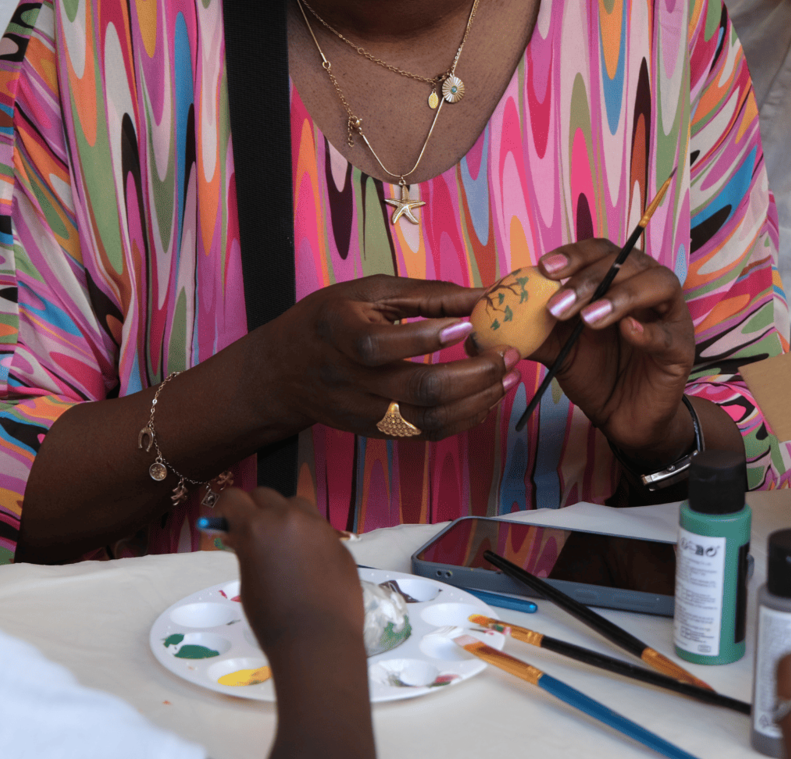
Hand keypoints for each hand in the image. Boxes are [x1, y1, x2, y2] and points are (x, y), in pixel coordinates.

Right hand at [215, 488, 363, 656]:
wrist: (319, 641)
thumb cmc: (274, 620)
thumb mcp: (248, 581)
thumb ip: (246, 550)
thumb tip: (242, 536)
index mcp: (258, 527)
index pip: (233, 498)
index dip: (226, 510)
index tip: (227, 523)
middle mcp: (289, 519)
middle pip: (265, 496)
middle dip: (255, 510)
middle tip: (253, 534)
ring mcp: (319, 528)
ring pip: (297, 505)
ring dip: (285, 517)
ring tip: (283, 546)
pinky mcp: (339, 543)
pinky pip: (318, 528)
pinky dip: (308, 537)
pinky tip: (308, 564)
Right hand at [257, 275, 519, 441]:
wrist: (282, 373)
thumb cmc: (328, 320)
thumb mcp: (366, 292)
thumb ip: (426, 294)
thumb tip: (484, 296)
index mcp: (338, 333)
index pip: (380, 345)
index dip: (428, 338)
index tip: (469, 325)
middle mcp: (349, 380)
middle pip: (418, 390)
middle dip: (474, 375)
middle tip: (506, 354)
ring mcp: (363, 413)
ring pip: (428, 420)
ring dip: (477, 401)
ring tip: (507, 377)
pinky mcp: (377, 432)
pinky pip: (427, 434)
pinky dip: (463, 419)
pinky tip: (485, 397)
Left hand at [524, 240, 699, 467]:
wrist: (623, 417)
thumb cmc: (595, 374)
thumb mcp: (558, 349)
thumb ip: (534, 329)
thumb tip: (488, 322)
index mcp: (618, 279)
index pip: (600, 251)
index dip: (574, 256)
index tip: (545, 269)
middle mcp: (647, 287)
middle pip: (626, 263)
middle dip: (588, 281)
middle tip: (557, 307)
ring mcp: (670, 316)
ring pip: (657, 285)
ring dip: (619, 297)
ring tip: (588, 319)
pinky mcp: (682, 349)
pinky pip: (669, 334)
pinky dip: (647, 330)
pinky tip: (627, 331)